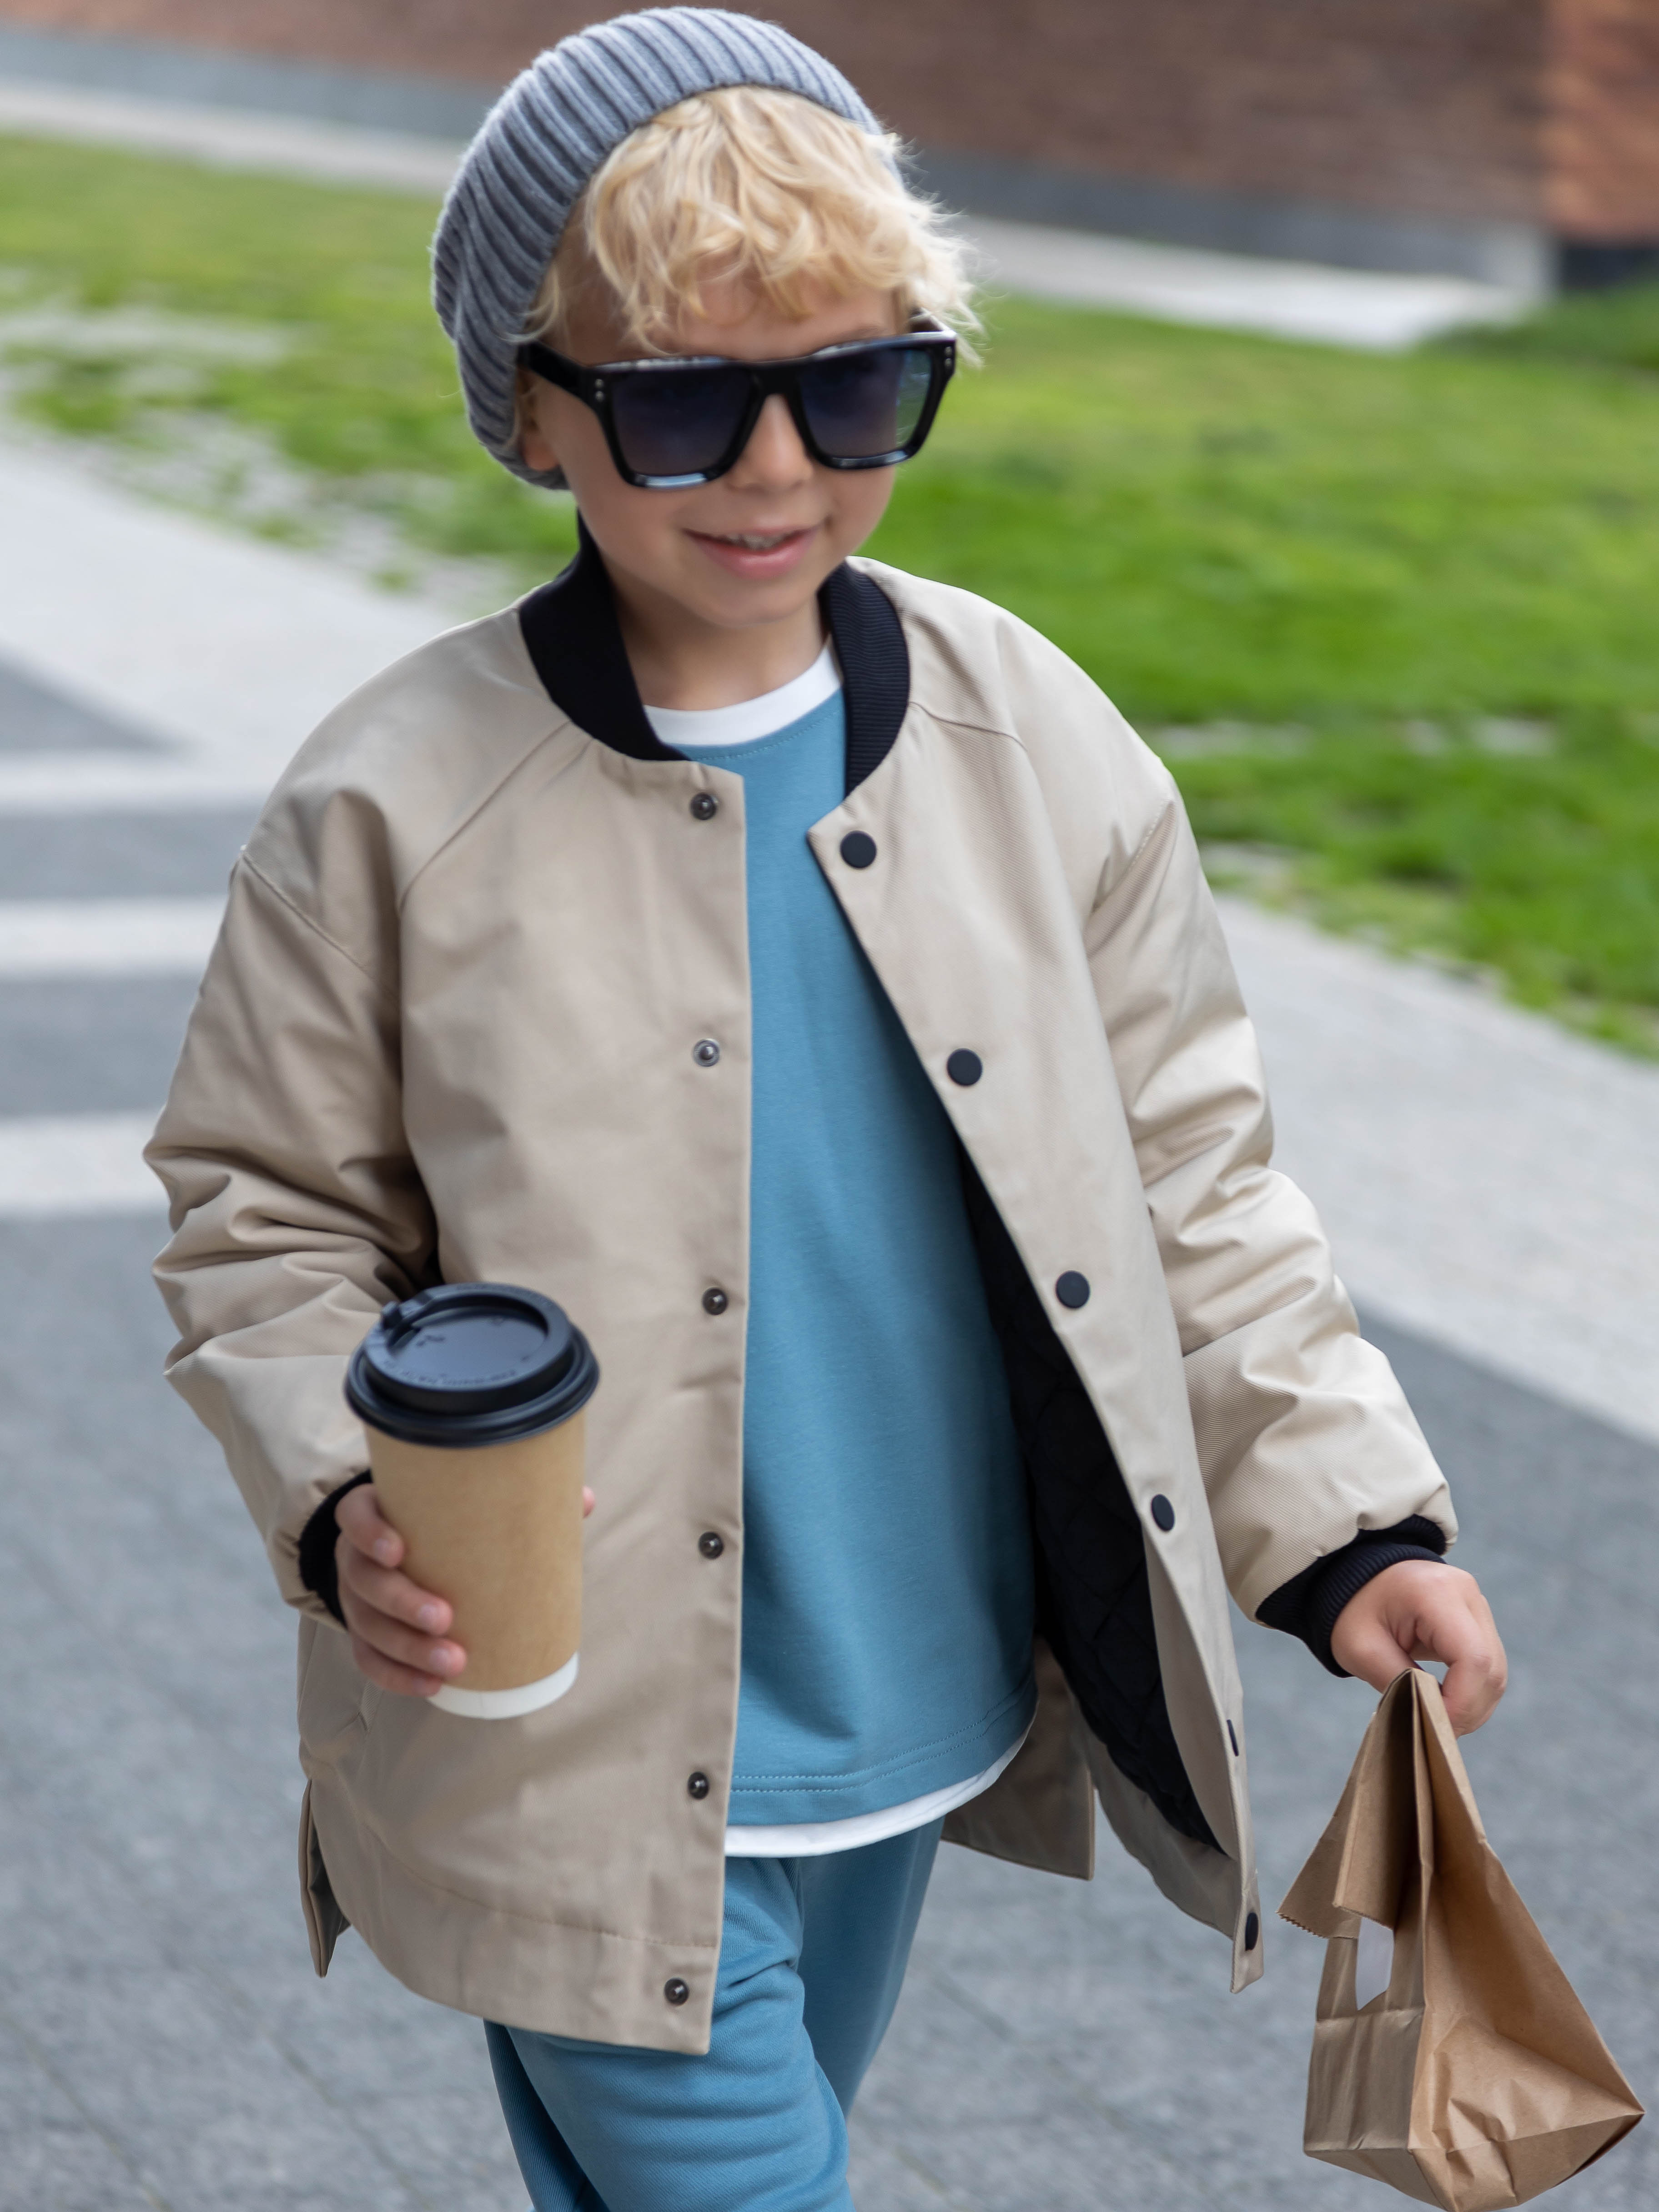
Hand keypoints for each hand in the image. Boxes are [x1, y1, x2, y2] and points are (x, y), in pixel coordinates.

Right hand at [335, 1480, 594, 1696]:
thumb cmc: (447, 1523)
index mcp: (375, 1513)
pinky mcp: (362, 1634)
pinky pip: (368, 1660)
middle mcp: (356, 1556)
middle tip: (444, 1617)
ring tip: (453, 1664)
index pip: (354, 1516)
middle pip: (363, 1579)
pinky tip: (432, 1686)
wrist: (406, 1551)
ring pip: (366, 1626)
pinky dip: (397, 1676)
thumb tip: (582, 1499)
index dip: (369, 1532)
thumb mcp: (467, 1504)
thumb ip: (516, 1497)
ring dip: (406, 1649)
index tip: (400, 1549)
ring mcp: (355, 1599)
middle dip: (400, 1602)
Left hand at [1329, 1559, 1506, 1735]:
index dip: (1461, 1702)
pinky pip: (1488, 1663)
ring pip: (1495, 1670)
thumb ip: (1401, 1684)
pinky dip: (1472, 1690)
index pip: (1472, 1659)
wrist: (1354, 1575)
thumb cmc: (1351, 1609)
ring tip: (1439, 1718)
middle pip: (1490, 1667)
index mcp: (1436, 1593)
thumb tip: (1435, 1719)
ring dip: (1473, 1704)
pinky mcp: (1476, 1616)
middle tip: (1435, 1730)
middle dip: (1468, 1709)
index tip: (1434, 1726)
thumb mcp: (1362, 1649)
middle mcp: (1466, 1593)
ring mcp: (1475, 1603)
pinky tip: (1447, 1702)